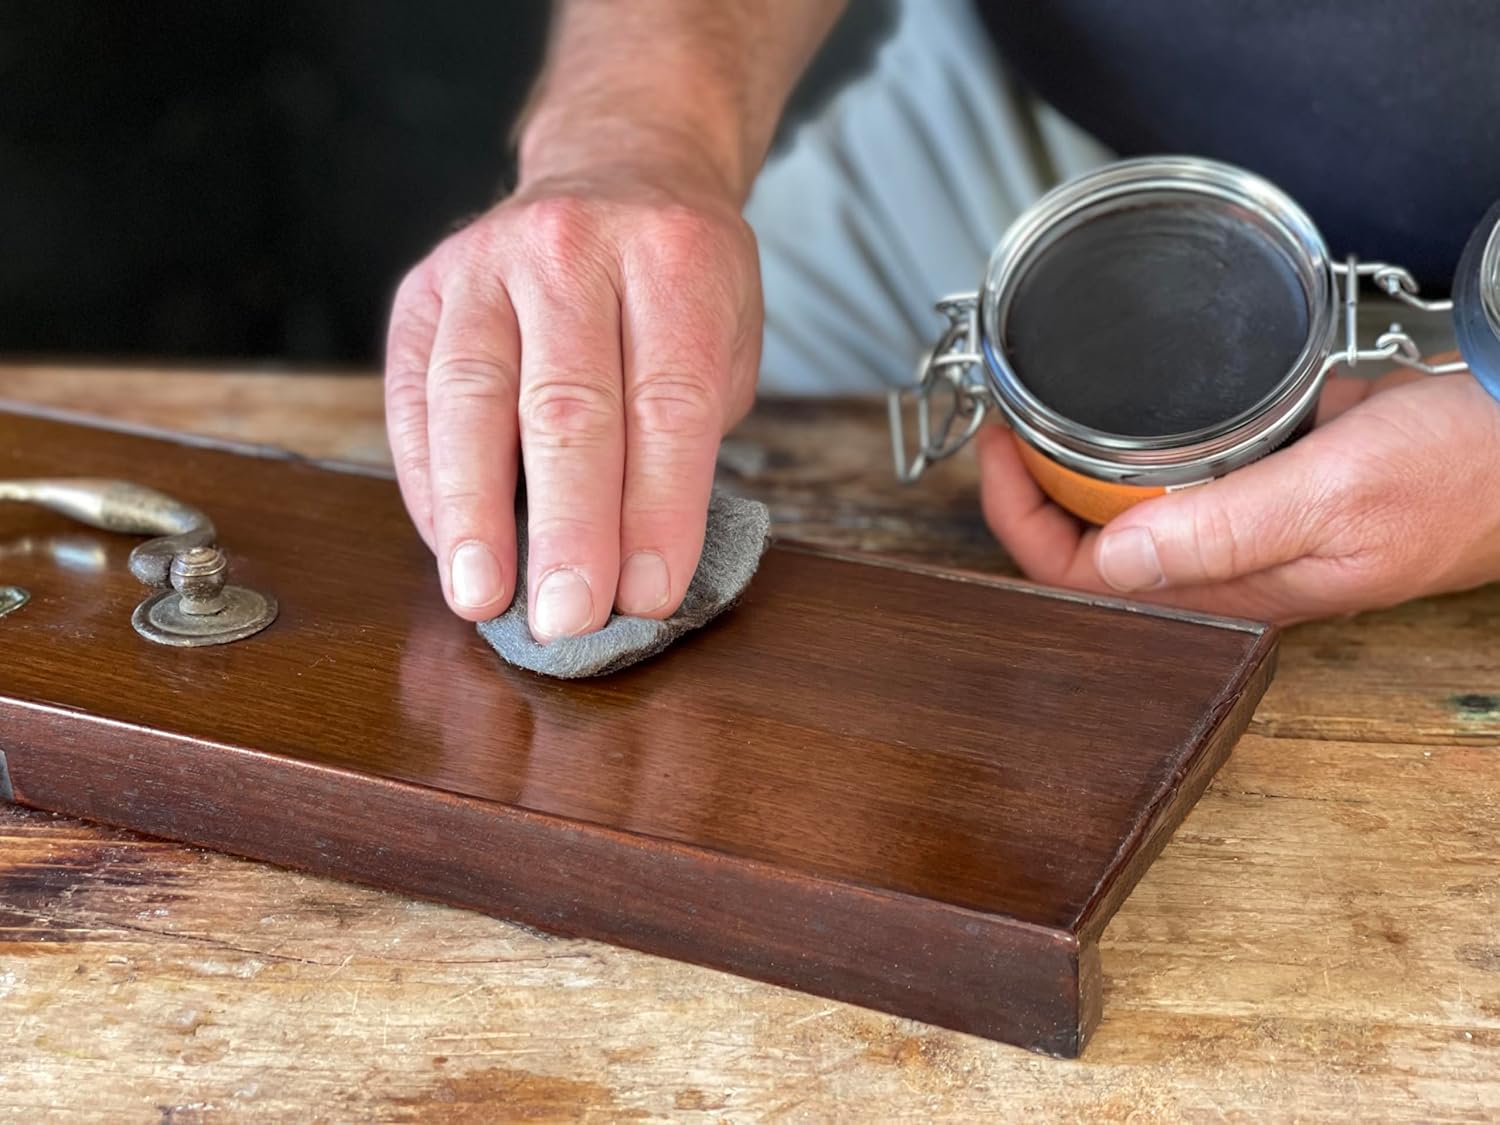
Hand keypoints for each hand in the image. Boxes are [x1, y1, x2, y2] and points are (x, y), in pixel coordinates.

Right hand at [385, 167, 761, 637]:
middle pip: (567, 408)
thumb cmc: (680, 280)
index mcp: (673, 259)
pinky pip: (414, 397)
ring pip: (471, 401)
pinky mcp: (422, 289)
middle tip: (568, 619)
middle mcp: (572, 250)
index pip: (667, 404)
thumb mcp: (727, 336)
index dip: (658, 510)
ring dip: (474, 513)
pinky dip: (429, 481)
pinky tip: (448, 544)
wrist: (617, 170)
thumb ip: (688, 436)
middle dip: (568, 528)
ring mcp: (485, 262)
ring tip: (482, 597)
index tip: (649, 597)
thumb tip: (638, 568)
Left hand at [978, 371, 1499, 622]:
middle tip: (1008, 417)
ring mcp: (1243, 526)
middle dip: (1033, 487)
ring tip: (1040, 408)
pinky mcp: (1266, 486)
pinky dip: (1133, 445)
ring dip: (1075, 465)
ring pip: (1126, 510)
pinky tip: (1119, 409)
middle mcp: (1224, 566)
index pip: (1082, 580)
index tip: (998, 446)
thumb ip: (1226, 528)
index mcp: (1232, 589)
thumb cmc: (1461, 476)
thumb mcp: (1337, 494)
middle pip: (1089, 546)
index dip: (1020, 519)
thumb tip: (1113, 560)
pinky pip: (1175, 475)